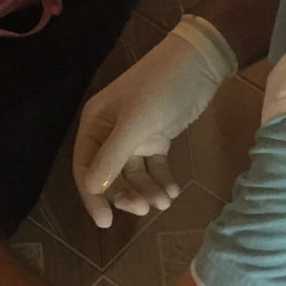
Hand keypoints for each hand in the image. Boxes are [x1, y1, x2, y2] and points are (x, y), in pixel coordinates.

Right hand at [72, 17, 238, 228]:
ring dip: (147, 190)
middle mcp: (110, 132)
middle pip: (110, 176)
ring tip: (165, 202)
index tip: (106, 222)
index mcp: (95, 124)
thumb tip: (91, 188)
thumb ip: (112, 157)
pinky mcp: (157, 137)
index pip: (86, 168)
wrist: (199, 63)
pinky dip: (162, 180)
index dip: (93, 196)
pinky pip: (154, 167)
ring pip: (134, 174)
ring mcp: (134, 136)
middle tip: (145, 209)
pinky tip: (173, 191)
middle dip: (126, 195)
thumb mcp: (135, 123)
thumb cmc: (160, 88)